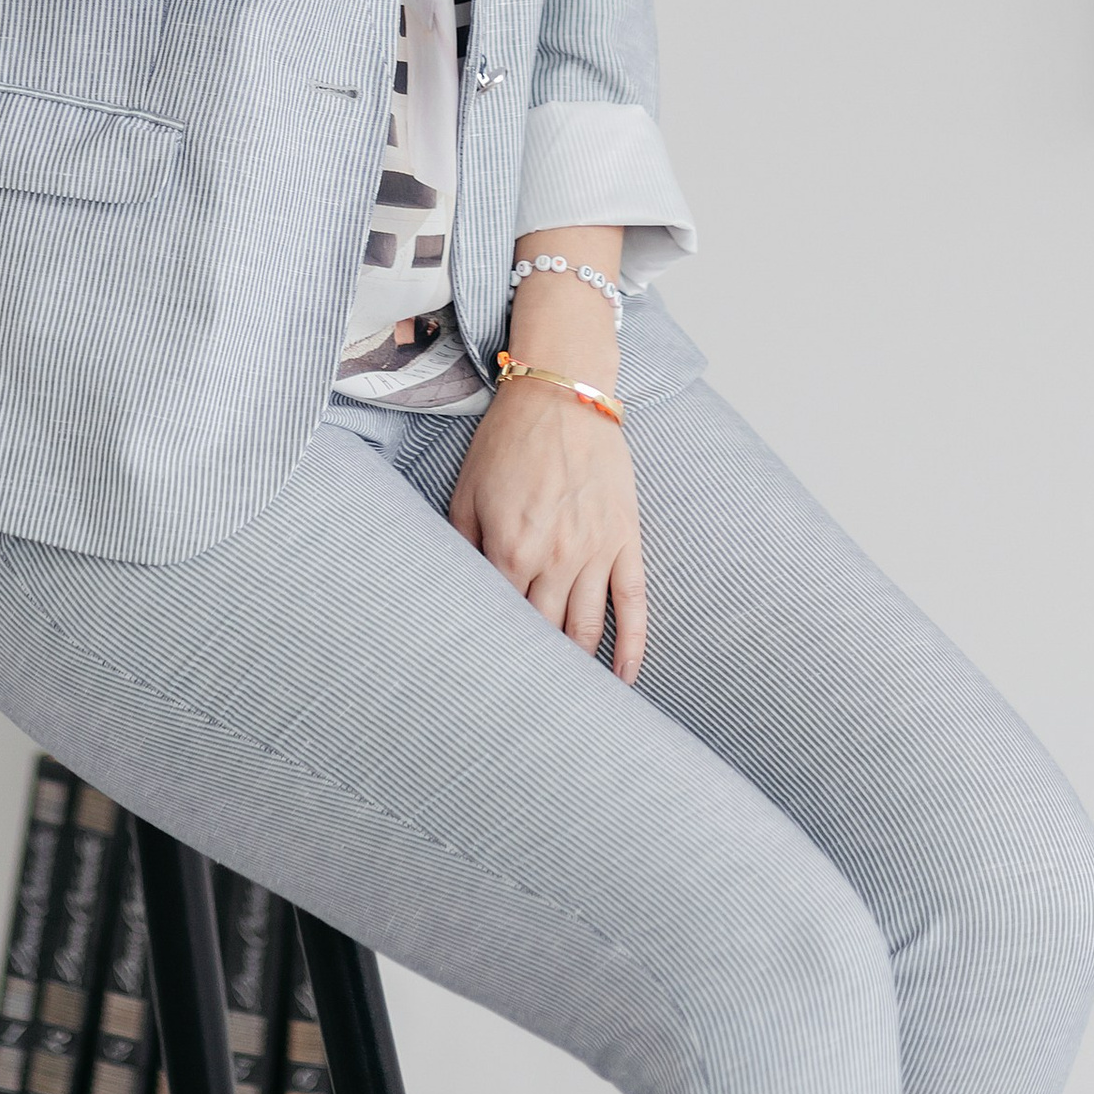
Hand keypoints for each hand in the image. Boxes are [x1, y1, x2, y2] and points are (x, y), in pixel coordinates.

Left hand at [450, 372, 646, 681]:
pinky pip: (633, 603)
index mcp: (510, 550)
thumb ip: (461, 547)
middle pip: (545, 634)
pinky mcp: (625, 539)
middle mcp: (555, 559)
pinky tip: (624, 678)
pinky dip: (631, 646)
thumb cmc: (508, 440)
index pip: (502, 620)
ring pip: (587, 629)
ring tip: (570, 698)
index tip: (490, 673)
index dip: (496, 648)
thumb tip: (460, 595)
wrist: (562, 393)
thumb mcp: (466, 491)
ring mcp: (595, 552)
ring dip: (578, 667)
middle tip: (527, 700)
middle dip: (536, 668)